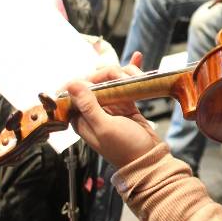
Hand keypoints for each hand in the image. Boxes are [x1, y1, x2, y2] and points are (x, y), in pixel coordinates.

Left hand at [66, 52, 160, 168]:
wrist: (149, 160)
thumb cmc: (125, 149)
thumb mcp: (105, 128)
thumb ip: (88, 106)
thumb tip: (72, 84)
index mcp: (81, 118)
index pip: (76, 90)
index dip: (87, 80)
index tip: (101, 78)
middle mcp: (93, 111)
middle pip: (95, 81)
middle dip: (109, 74)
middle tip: (124, 78)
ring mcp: (110, 106)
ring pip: (112, 80)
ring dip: (124, 73)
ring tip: (138, 76)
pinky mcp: (126, 104)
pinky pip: (126, 85)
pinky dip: (131, 73)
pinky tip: (137, 60)